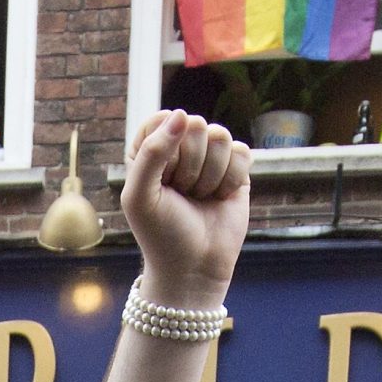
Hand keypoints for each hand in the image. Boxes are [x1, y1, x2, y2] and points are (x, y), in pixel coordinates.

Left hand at [121, 110, 248, 308]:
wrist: (194, 267)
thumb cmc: (160, 233)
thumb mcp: (140, 195)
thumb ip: (152, 152)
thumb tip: (182, 114)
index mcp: (149, 148)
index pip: (162, 119)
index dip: (165, 149)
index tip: (161, 180)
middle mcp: (180, 147)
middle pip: (194, 124)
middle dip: (190, 165)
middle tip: (182, 194)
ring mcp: (209, 156)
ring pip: (220, 136)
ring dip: (210, 175)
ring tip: (200, 197)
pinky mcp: (236, 169)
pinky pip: (241, 152)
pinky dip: (231, 179)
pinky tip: (220, 198)